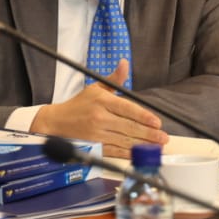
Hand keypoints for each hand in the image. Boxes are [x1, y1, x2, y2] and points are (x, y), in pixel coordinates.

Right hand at [31, 60, 165, 158]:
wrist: (55, 122)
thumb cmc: (78, 105)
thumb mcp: (95, 88)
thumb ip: (114, 79)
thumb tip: (124, 63)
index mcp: (102, 101)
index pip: (127, 108)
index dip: (144, 116)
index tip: (157, 122)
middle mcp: (100, 117)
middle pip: (129, 127)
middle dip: (149, 133)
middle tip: (163, 137)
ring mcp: (97, 134)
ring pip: (124, 140)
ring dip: (143, 145)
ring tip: (157, 147)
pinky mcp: (94, 146)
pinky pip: (115, 151)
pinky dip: (128, 154)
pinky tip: (139, 154)